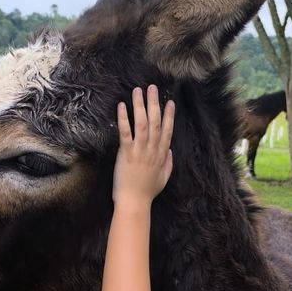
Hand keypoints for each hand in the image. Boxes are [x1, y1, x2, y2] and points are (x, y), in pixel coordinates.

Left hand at [113, 85, 174, 206]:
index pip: (167, 130)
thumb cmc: (147, 192)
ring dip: (140, 105)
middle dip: (154, 103)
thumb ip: (168, 163)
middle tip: (152, 88)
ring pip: (142, 123)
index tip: (169, 101)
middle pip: (155, 122)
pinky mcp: (127, 153)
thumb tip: (170, 150)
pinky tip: (121, 106)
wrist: (134, 202)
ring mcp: (140, 151)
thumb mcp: (163, 178)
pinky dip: (123, 118)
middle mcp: (152, 150)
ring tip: (137, 91)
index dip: (169, 115)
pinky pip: (125, 132)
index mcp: (161, 155)